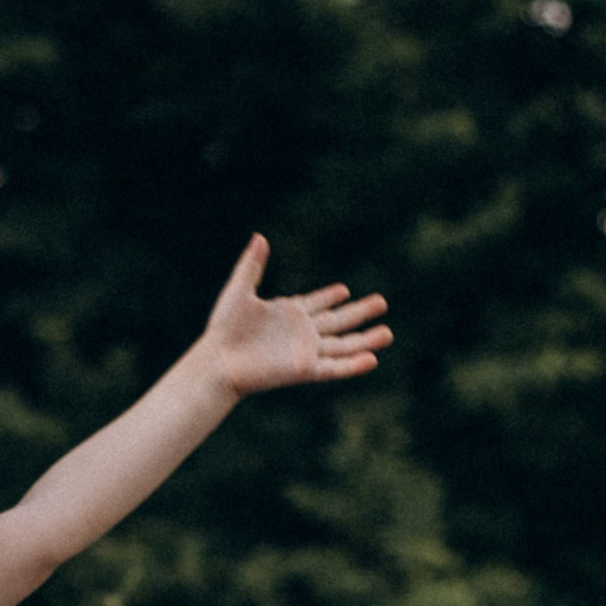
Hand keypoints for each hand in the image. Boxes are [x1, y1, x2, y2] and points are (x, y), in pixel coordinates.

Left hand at [199, 235, 391, 398]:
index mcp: (287, 314)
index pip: (316, 303)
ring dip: (366, 340)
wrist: (218, 360)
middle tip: (382, 302)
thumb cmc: (224, 328)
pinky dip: (352, 365)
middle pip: (338, 322)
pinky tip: (372, 358)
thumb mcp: (239, 290)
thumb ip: (252, 265)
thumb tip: (260, 237)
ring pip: (343, 346)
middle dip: (360, 313)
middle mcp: (300, 333)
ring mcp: (304, 352)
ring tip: (388, 333)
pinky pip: (334, 367)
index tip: (344, 290)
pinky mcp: (304, 369)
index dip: (329, 297)